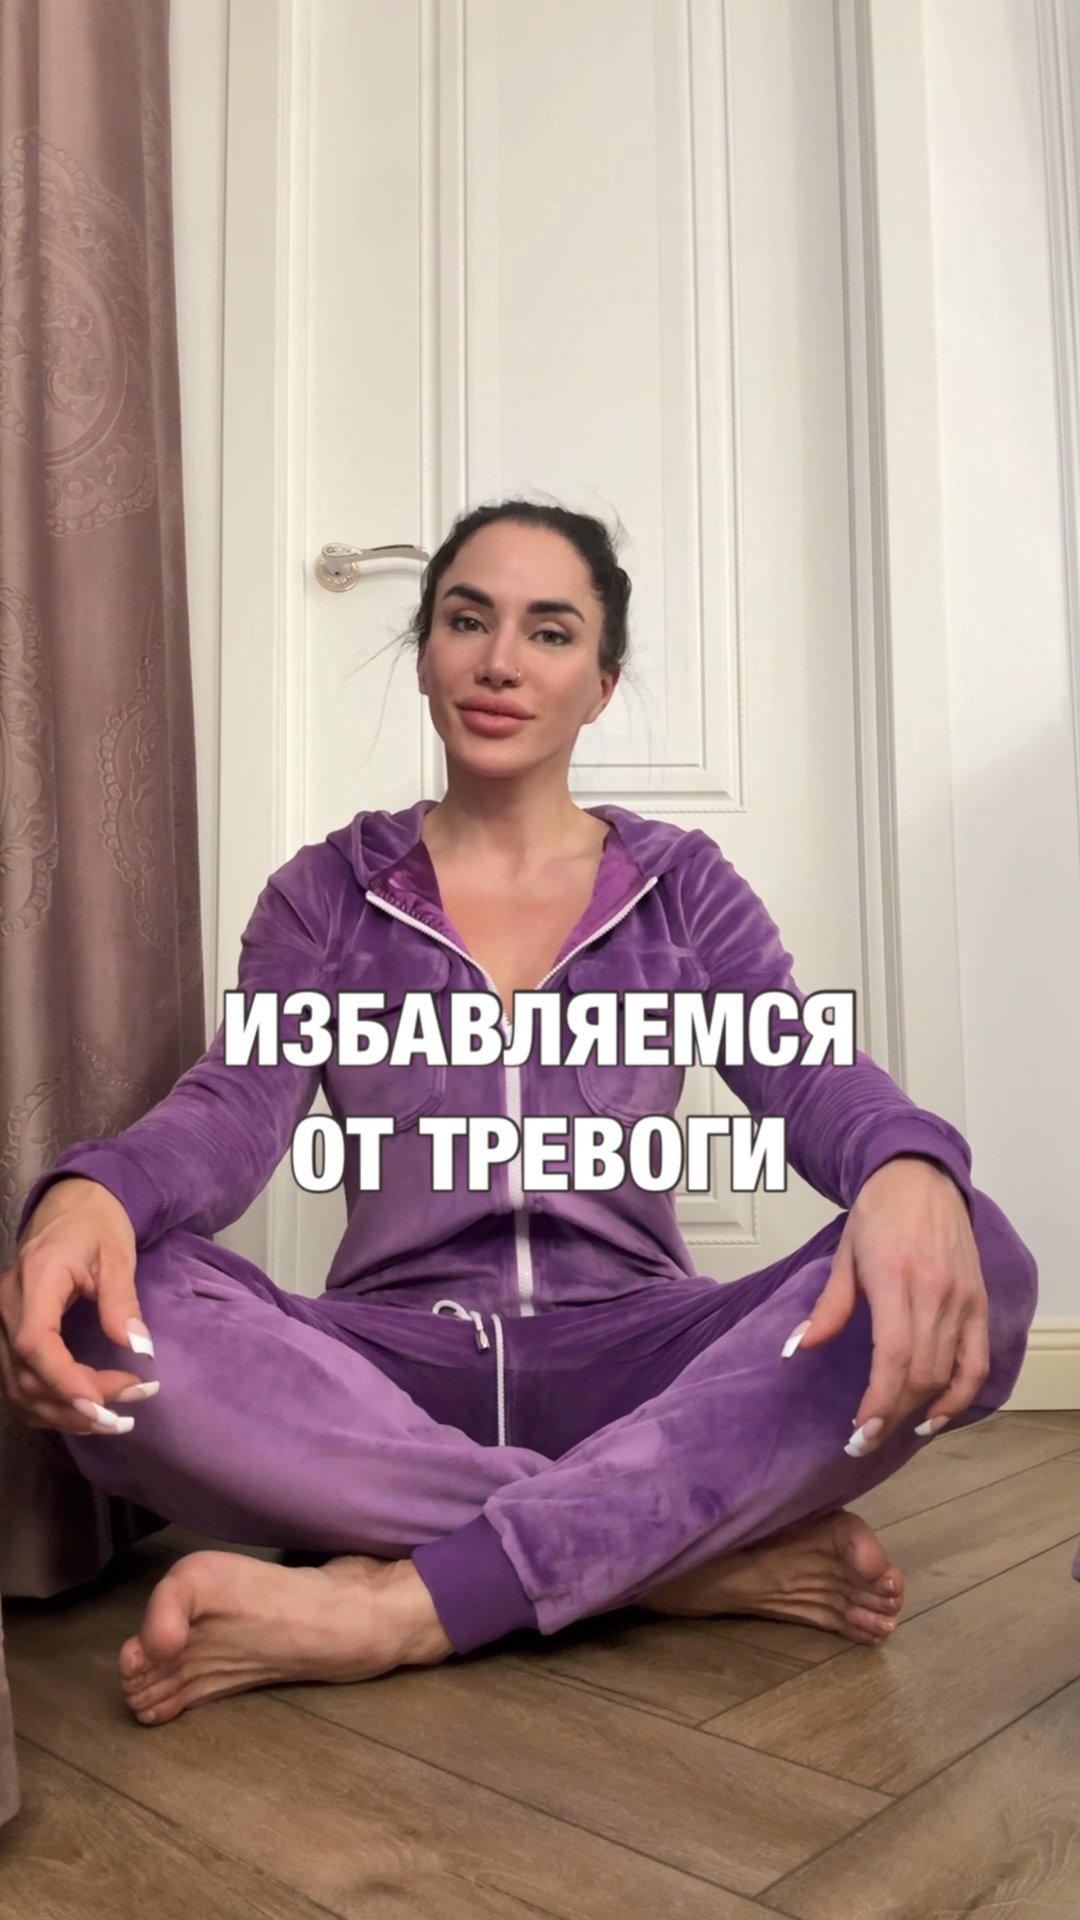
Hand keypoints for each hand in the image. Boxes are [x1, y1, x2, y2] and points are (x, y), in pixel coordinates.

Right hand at [0, 1178, 156, 1435]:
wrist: (72, 1208)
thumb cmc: (97, 1227)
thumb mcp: (118, 1257)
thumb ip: (122, 1302)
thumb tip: (139, 1349)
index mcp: (34, 1280)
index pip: (34, 1342)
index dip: (63, 1380)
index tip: (102, 1403)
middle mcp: (7, 1305)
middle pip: (25, 1373)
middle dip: (74, 1404)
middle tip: (124, 1416)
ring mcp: (2, 1322)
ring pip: (16, 1387)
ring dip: (61, 1414)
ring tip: (110, 1421)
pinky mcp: (8, 1335)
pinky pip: (15, 1383)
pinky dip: (44, 1406)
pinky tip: (79, 1414)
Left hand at [784, 1156, 989, 1452]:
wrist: (920, 1177)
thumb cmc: (877, 1213)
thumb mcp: (844, 1255)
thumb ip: (828, 1307)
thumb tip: (797, 1349)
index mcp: (896, 1279)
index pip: (894, 1358)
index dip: (878, 1402)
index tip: (857, 1430)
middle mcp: (935, 1293)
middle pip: (920, 1375)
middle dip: (891, 1416)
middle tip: (863, 1438)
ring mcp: (962, 1299)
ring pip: (947, 1374)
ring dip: (919, 1411)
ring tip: (891, 1430)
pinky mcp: (979, 1302)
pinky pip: (977, 1361)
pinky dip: (961, 1395)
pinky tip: (936, 1416)